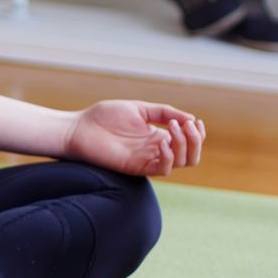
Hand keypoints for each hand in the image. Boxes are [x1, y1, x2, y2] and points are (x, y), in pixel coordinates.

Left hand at [63, 99, 205, 175]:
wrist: (79, 128)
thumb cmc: (104, 117)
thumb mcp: (140, 108)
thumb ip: (164, 112)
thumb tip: (190, 118)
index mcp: (158, 136)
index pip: (189, 142)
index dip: (198, 134)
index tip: (195, 121)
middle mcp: (155, 150)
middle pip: (190, 156)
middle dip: (195, 140)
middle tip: (186, 125)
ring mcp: (147, 159)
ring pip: (181, 163)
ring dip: (184, 145)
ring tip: (173, 128)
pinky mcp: (136, 167)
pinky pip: (162, 169)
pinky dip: (168, 156)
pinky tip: (161, 141)